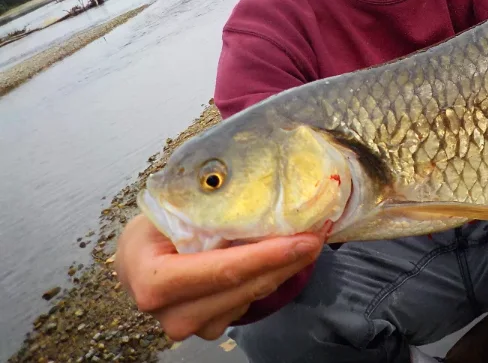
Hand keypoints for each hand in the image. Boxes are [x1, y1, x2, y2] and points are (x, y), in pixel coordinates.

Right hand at [115, 214, 324, 341]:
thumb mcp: (169, 211)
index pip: (221, 270)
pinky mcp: (210, 328)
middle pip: (243, 287)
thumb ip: (204, 208)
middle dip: (288, 260)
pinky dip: (272, 277)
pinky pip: (250, 303)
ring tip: (312, 238)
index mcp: (153, 279)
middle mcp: (170, 312)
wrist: (138, 261)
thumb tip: (257, 185)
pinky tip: (287, 256)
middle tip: (321, 232)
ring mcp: (190, 326)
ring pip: (252, 297)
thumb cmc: (154, 229)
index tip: (305, 239)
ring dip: (285, 268)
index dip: (267, 256)